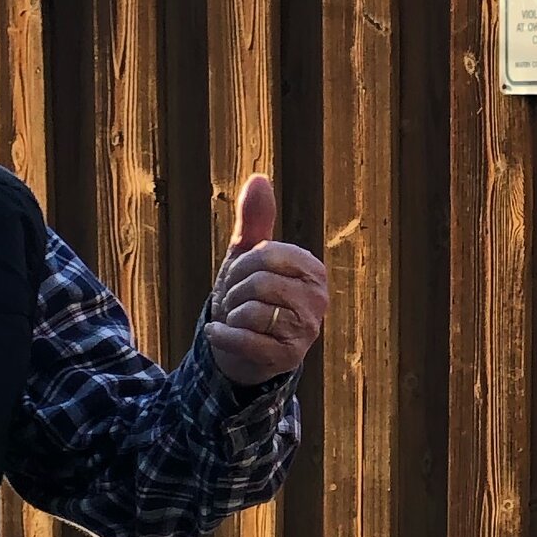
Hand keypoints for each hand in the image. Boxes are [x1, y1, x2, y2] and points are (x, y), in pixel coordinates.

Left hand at [206, 174, 327, 388]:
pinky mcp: (287, 358)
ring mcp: (306, 331)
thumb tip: (258, 178)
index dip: (241, 265)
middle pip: (258, 283)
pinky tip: (219, 334)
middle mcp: (317, 299)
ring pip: (251, 312)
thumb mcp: (248, 257)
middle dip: (233, 292)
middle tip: (235, 302)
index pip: (265, 254)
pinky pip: (245, 340)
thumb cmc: (249, 298)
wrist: (243, 349)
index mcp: (311, 270)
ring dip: (230, 316)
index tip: (241, 277)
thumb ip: (255, 220)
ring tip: (235, 320)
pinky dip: (222, 336)